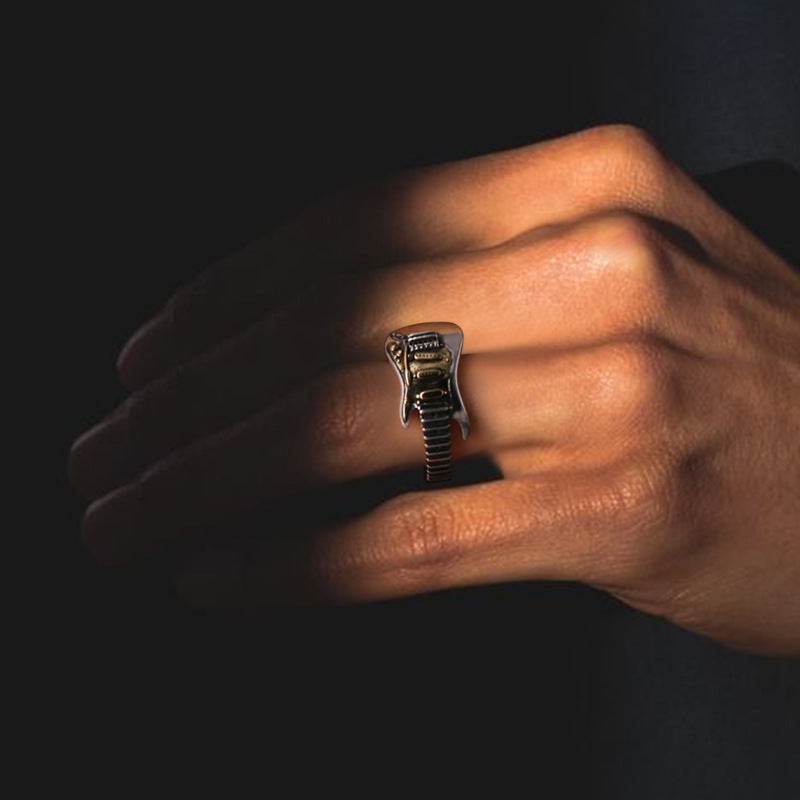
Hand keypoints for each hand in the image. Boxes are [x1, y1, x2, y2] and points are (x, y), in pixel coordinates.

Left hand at [69, 125, 799, 655]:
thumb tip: (298, 332)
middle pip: (327, 325)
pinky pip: (417, 536)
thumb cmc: (735, 372)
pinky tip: (218, 576)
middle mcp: (600, 268)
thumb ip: (472, 281)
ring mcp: (617, 391)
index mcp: (586, 186)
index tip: (143, 358)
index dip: (220, 297)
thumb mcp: (613, 273)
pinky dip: (301, 563)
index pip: (350, 226)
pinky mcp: (624, 513)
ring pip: (348, 428)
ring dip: (209, 480)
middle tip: (104, 451)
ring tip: (124, 515)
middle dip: (186, 399)